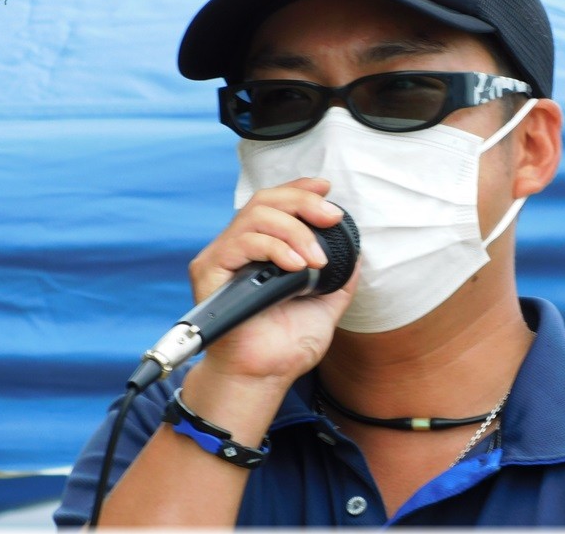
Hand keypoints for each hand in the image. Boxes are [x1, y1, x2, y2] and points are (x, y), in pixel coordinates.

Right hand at [186, 177, 359, 387]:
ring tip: (314, 259)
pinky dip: (273, 247)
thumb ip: (339, 275)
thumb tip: (356, 250)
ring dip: (293, 230)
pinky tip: (295, 265)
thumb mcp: (326, 304)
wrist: (264, 376)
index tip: (326, 188)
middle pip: (265, 201)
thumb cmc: (286, 346)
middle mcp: (240, 248)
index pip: (276, 204)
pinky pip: (240, 242)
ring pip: (255, 216)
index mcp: (263, 250)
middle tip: (331, 216)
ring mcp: (223, 257)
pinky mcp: (209, 271)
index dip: (299, 189)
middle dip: (302, 202)